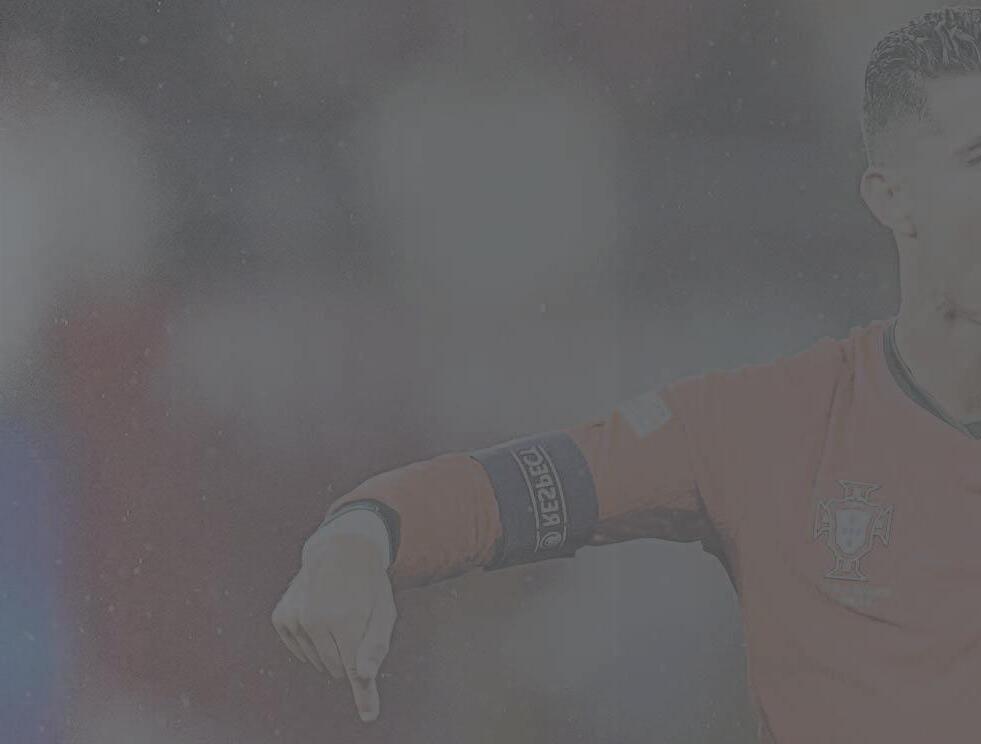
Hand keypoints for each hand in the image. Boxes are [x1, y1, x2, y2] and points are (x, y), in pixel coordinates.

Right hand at [272, 531, 396, 721]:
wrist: (340, 549)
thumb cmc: (369, 585)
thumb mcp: (384, 611)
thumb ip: (376, 647)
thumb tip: (364, 678)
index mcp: (347, 619)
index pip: (356, 670)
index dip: (365, 694)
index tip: (370, 714)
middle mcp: (316, 619)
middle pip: (337, 669)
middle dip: (350, 657)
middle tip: (357, 625)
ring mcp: (295, 618)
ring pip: (317, 662)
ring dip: (331, 648)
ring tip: (338, 616)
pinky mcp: (281, 617)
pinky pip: (299, 650)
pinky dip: (312, 642)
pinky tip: (319, 617)